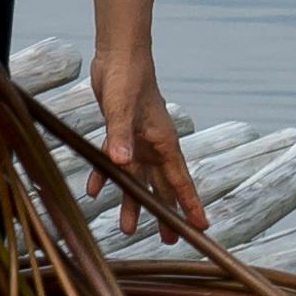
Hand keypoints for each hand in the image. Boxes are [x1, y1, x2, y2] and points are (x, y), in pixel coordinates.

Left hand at [81, 0, 203, 237]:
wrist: (119, 55)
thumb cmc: (127, 79)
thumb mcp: (120, 109)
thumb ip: (119, 138)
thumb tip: (121, 165)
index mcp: (163, 143)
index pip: (180, 181)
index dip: (190, 205)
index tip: (202, 226)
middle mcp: (154, 146)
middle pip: (162, 187)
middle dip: (166, 213)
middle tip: (170, 240)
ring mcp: (138, 141)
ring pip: (137, 179)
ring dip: (132, 202)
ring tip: (127, 228)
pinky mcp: (121, 134)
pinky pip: (114, 161)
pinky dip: (103, 176)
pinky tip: (93, 190)